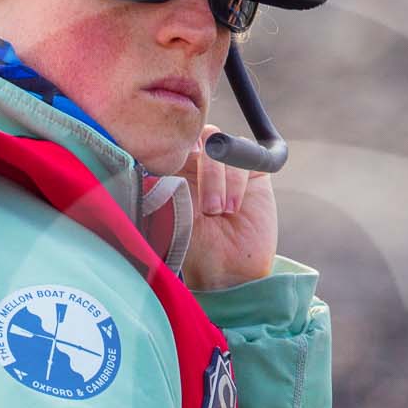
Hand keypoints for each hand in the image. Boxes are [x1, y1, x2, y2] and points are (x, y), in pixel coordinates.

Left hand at [173, 125, 276, 290]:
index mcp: (174, 170)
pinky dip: (237, 181)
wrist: (229, 270)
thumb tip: (155, 154)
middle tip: (206, 205)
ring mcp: (226, 166)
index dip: (174, 150)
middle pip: (197, 137)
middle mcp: (199, 164)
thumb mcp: (170, 211)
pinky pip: (244, 154)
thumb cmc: (193, 246)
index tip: (174, 172)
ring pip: (220, 145)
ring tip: (219, 212)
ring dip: (218, 179)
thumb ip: (163, 179)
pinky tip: (234, 207)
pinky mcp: (252, 171)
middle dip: (202, 169)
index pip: (171, 142)